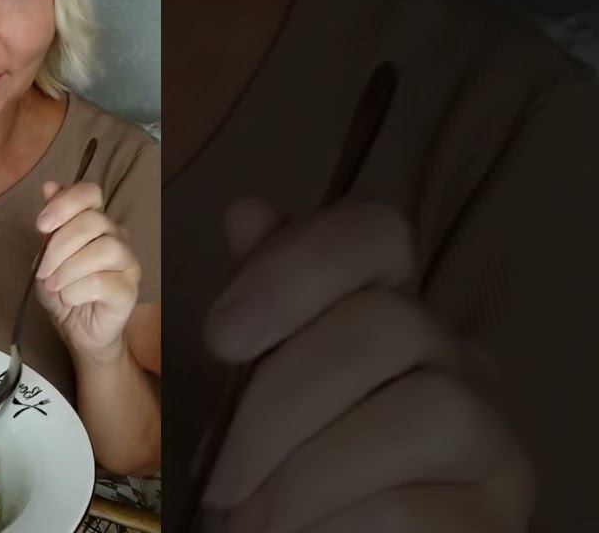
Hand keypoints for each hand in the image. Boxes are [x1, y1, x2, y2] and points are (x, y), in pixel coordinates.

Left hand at [34, 180, 140, 361]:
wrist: (75, 330)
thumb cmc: (62, 289)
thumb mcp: (46, 255)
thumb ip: (51, 223)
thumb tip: (49, 185)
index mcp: (95, 222)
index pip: (90, 193)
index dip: (65, 203)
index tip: (41, 226)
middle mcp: (116, 236)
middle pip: (93, 222)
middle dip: (59, 246)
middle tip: (43, 272)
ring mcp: (127, 263)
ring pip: (103, 249)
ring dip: (68, 269)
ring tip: (54, 286)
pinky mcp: (129, 290)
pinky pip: (103, 281)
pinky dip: (76, 290)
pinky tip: (68, 299)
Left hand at [200, 199, 533, 531]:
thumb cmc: (282, 462)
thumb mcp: (251, 383)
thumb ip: (256, 306)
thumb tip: (245, 212)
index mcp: (384, 305)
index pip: (374, 232)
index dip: (295, 266)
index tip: (220, 337)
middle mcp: (452, 351)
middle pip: (383, 325)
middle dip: (277, 405)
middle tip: (219, 477)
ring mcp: (486, 429)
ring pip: (421, 411)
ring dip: (305, 474)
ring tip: (245, 517)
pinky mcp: (495, 507)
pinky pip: (415, 503)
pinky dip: (333, 523)